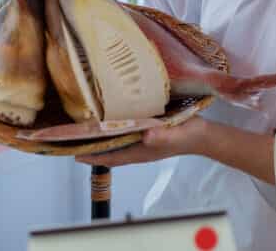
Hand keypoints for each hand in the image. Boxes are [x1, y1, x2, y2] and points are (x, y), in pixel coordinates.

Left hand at [75, 117, 207, 167]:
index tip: (73, 153)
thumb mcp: (175, 133)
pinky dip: (114, 129)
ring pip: (115, 143)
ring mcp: (141, 142)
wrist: (203, 134)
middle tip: (72, 136)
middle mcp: (137, 149)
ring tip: (84, 128)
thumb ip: (161, 135)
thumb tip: (146, 135)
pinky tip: (109, 118)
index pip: (110, 157)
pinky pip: (125, 134)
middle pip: (108, 151)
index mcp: (140, 152)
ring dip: (100, 138)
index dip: (91, 157)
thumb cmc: (188, 135)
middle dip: (91, 146)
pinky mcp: (147, 132)